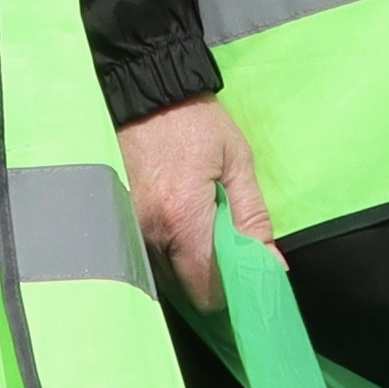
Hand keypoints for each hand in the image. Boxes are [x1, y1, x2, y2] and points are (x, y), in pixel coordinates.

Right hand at [117, 94, 272, 314]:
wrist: (148, 93)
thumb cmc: (197, 122)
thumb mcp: (238, 162)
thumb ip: (253, 218)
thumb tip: (270, 264)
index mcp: (183, 217)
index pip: (204, 288)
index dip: (227, 294)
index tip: (243, 282)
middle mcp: (149, 230)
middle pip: (181, 286)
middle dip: (207, 280)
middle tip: (226, 255)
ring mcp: (128, 226)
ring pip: (162, 274)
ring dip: (185, 267)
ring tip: (202, 235)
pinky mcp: (118, 219)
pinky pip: (145, 254)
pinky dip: (166, 252)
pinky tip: (180, 229)